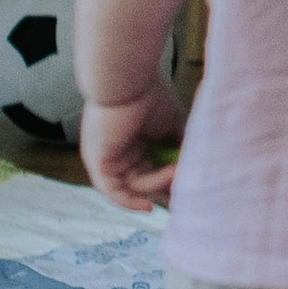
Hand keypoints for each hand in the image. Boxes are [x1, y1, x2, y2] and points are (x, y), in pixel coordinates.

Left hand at [80, 77, 186, 210]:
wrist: (128, 82)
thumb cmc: (150, 97)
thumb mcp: (171, 126)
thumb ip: (177, 146)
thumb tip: (189, 165)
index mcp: (133, 143)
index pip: (150, 171)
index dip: (168, 182)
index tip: (187, 189)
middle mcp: (117, 153)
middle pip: (142, 182)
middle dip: (164, 188)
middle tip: (184, 189)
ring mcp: (106, 159)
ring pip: (132, 186)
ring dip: (156, 186)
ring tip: (175, 174)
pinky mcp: (98, 163)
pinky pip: (113, 191)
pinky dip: (129, 202)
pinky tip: (148, 206)